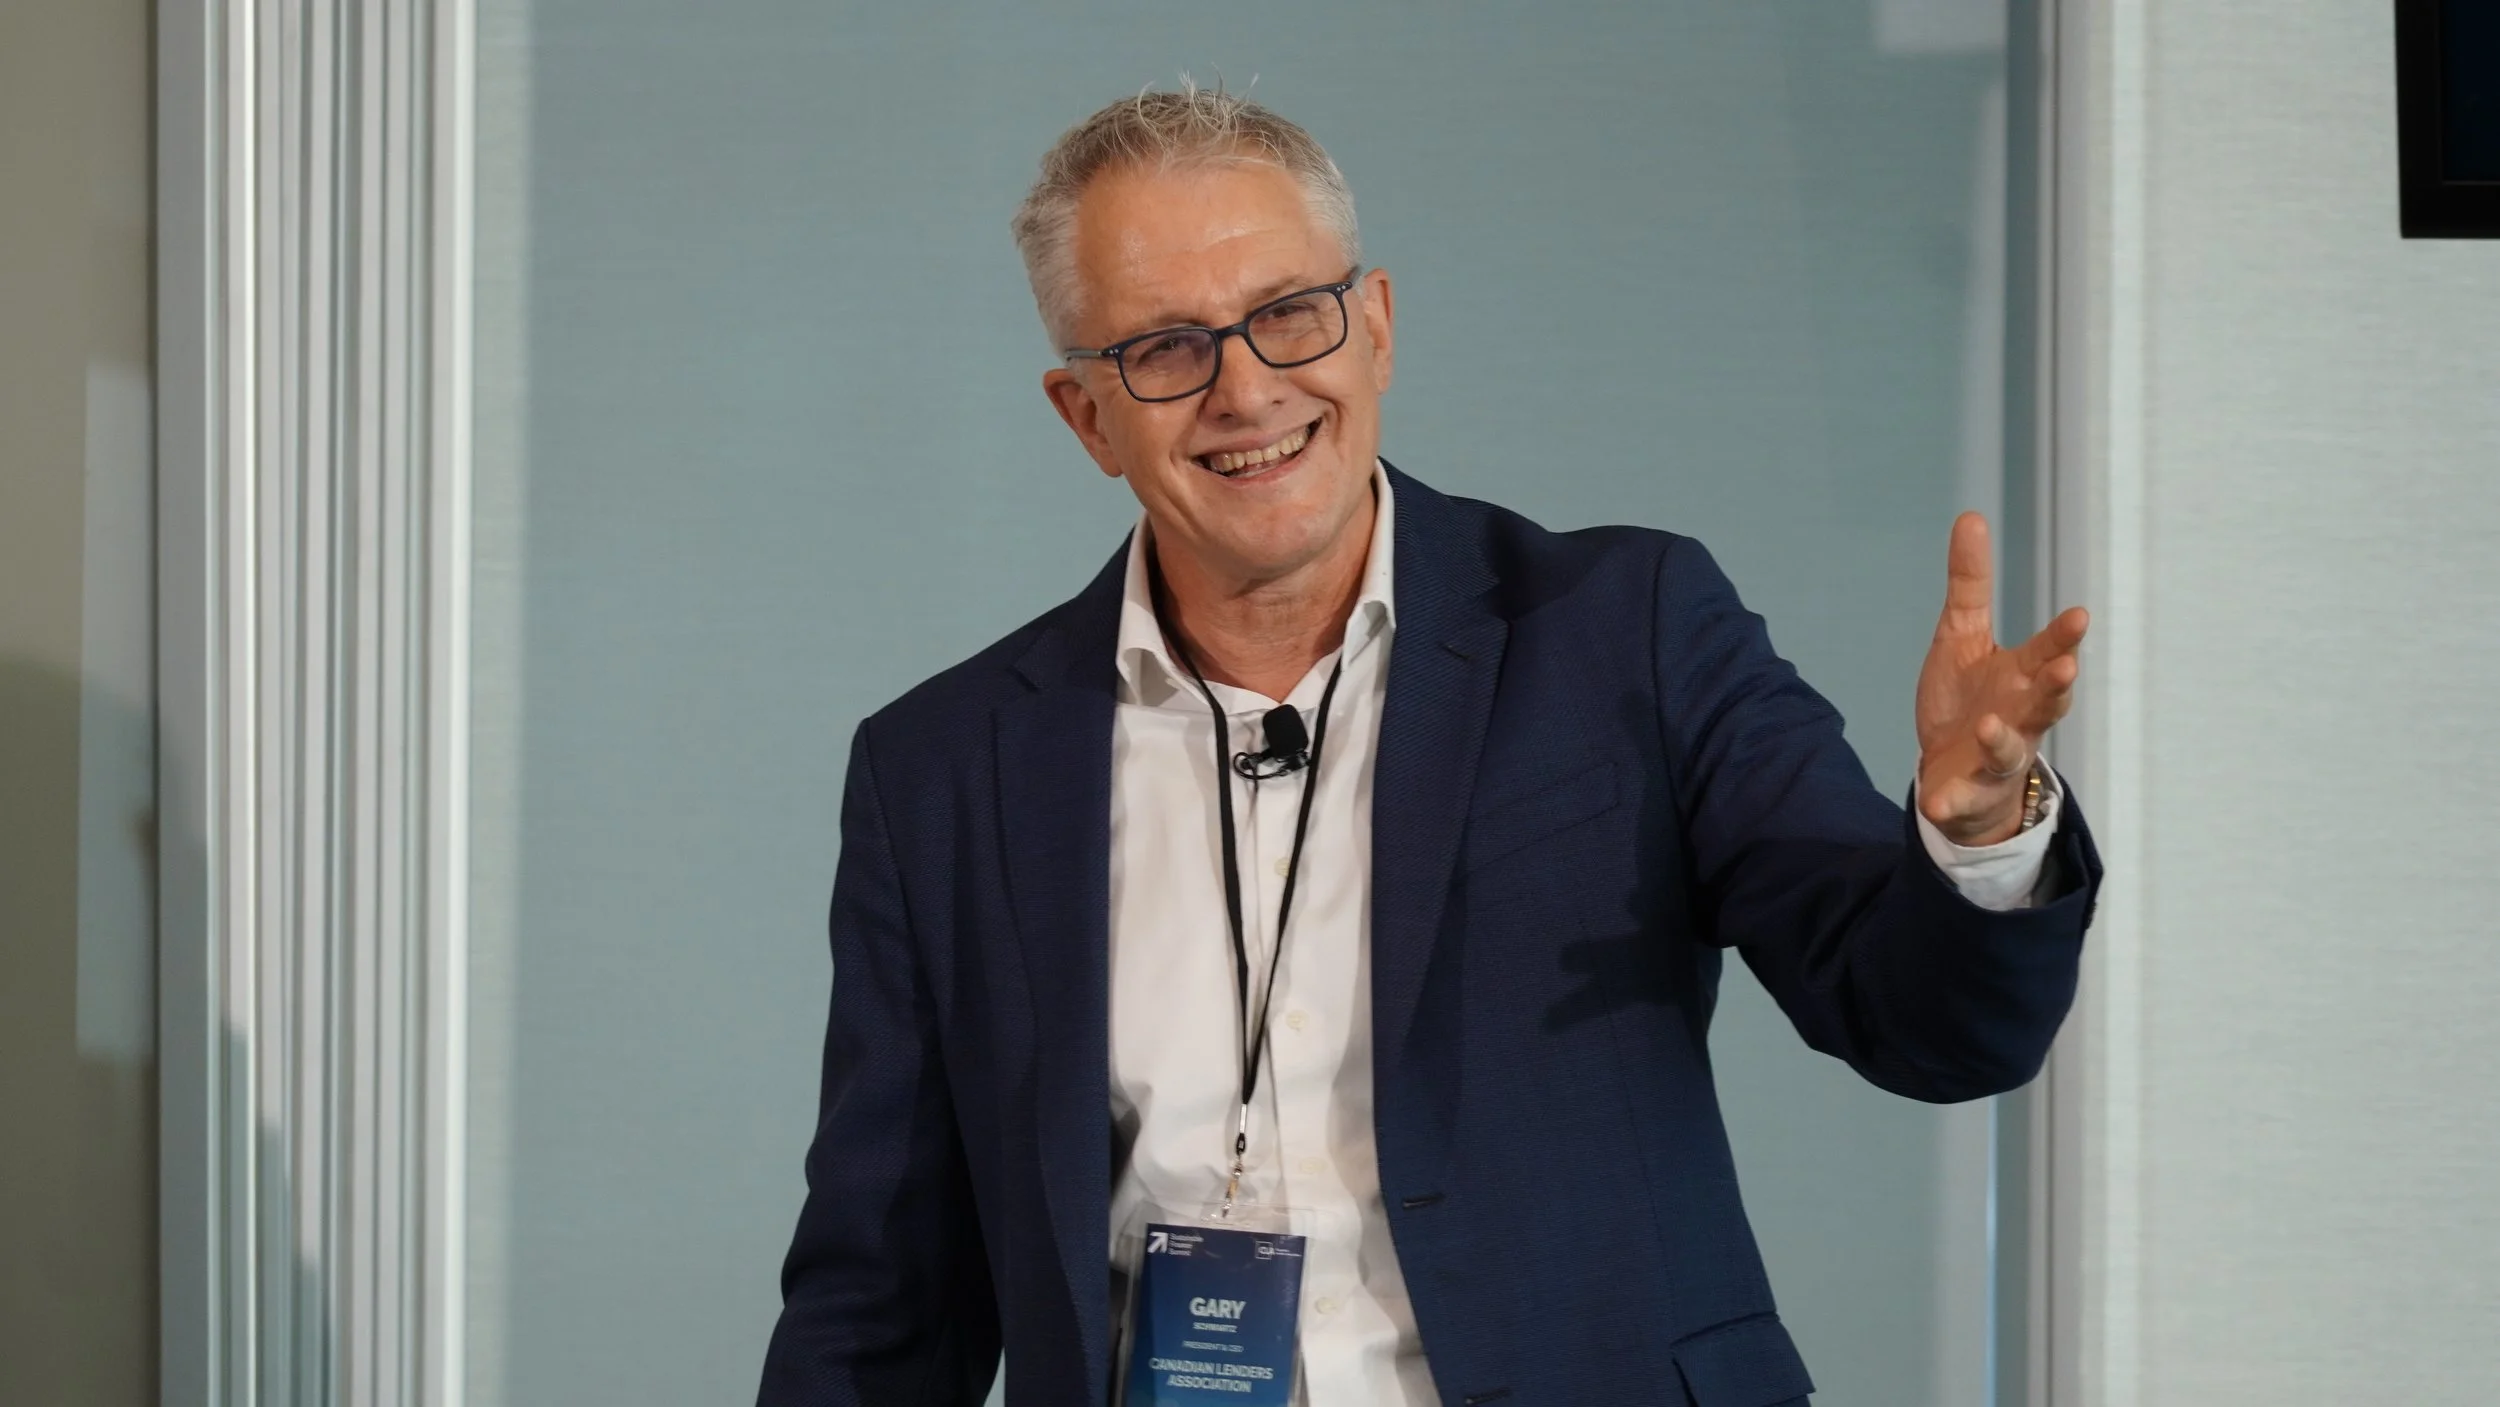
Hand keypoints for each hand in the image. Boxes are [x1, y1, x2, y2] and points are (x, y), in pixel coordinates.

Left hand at [1915, 512, 2087, 846]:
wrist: (1951, 766)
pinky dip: (1949, 802)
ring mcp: (1996, 757)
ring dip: (2002, 740)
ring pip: (2009, 752)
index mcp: (2021, 677)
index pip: (2048, 653)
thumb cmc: (1968, 695)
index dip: (2063, 638)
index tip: (2078, 616)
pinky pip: (1960, 799)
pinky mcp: (1967, 791)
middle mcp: (2019, 717)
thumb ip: (1969, 583)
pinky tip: (1933, 803)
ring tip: (1991, 727)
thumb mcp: (1961, 635)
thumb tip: (1971, 516)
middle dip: (2056, 687)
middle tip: (2066, 669)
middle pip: (2046, 703)